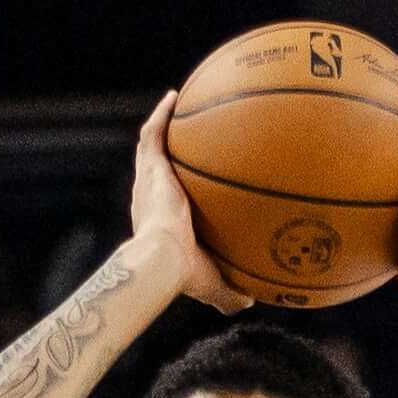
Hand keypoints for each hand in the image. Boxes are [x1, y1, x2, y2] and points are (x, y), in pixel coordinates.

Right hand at [132, 92, 248, 311]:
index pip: (165, 203)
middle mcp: (150, 199)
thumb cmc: (184, 275)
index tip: (188, 184)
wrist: (163, 260)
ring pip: (150, 150)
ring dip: (161, 128)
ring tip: (174, 107)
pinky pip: (154, 133)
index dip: (173, 192)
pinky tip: (174, 96)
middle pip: (155, 172)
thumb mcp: (213, 284)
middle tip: (181, 140)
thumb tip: (249, 301)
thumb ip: (230, 292)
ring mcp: (148, 182)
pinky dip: (162, 114)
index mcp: (160, 224)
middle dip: (166, 157)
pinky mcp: (150, 169)